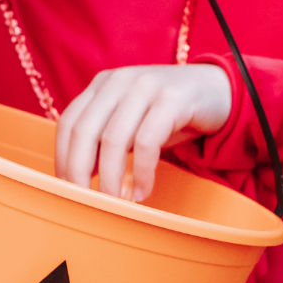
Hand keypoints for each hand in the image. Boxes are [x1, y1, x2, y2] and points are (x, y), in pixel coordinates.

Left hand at [55, 64, 232, 202]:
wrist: (219, 91)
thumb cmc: (175, 114)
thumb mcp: (137, 121)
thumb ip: (111, 139)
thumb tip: (85, 173)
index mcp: (104, 84)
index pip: (70, 121)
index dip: (63, 156)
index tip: (68, 186)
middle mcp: (120, 82)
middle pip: (85, 130)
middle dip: (80, 170)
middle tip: (85, 199)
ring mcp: (145, 88)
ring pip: (114, 138)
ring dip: (111, 176)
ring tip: (115, 201)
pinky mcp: (172, 101)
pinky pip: (148, 142)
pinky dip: (143, 172)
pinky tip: (143, 191)